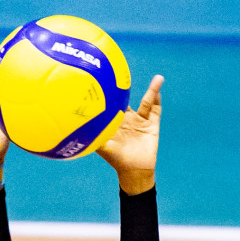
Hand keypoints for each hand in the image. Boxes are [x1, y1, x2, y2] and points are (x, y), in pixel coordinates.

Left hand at [98, 74, 161, 194]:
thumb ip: (94, 138)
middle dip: (128, 85)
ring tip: (158, 77)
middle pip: (129, 98)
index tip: (106, 76)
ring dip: (152, 90)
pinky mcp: (152, 125)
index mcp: (116, 121)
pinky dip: (158, 100)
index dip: (110, 91)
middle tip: (126, 70)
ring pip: (147, 101)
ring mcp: (141, 121)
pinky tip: (159, 89)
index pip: (112, 102)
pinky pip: (156, 110)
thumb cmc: (117, 160)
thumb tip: (81, 129)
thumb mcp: (104, 148)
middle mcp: (128, 118)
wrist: (135, 171)